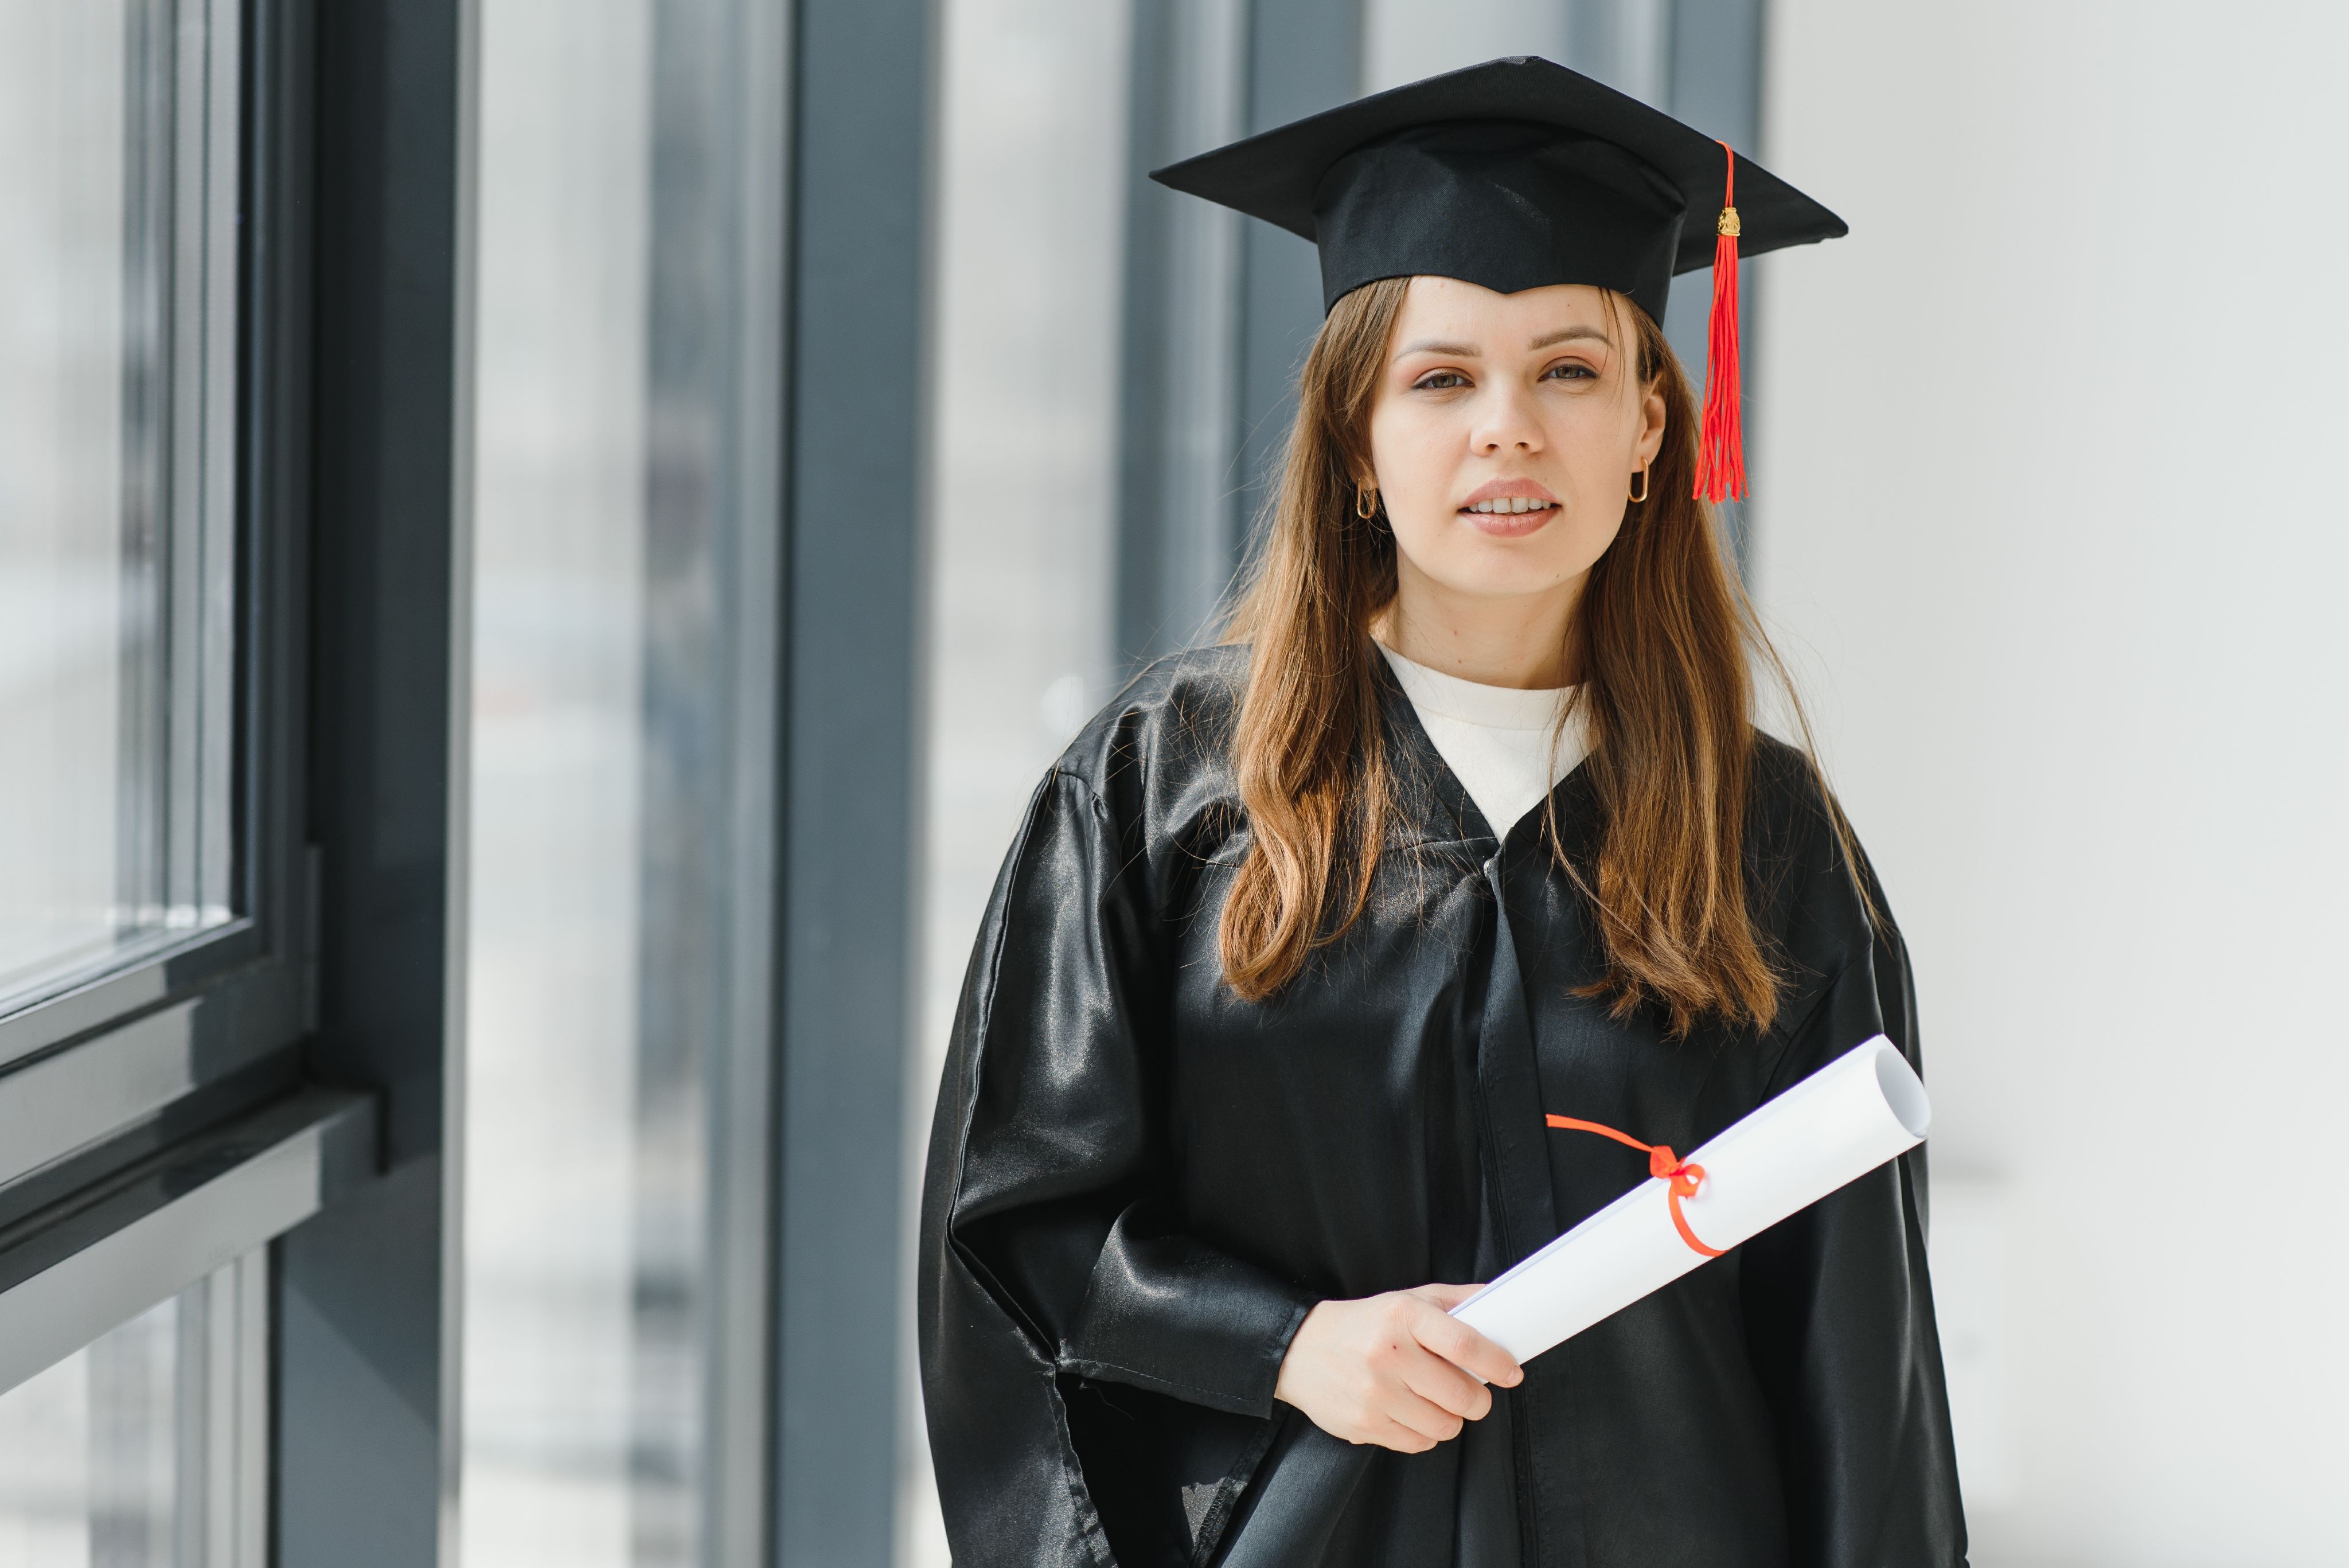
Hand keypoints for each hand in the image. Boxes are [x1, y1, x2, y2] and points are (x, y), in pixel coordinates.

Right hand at [1272, 1283, 1523, 1452]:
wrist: (1299, 1350)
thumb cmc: (1363, 1324)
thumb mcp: (1406, 1300)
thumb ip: (1454, 1301)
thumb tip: (1499, 1301)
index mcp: (1402, 1316)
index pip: (1464, 1344)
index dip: (1496, 1363)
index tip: (1511, 1373)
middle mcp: (1387, 1354)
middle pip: (1461, 1395)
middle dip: (1477, 1400)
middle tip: (1472, 1393)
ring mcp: (1373, 1393)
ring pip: (1444, 1425)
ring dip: (1450, 1418)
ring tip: (1435, 1402)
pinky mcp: (1362, 1424)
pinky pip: (1418, 1443)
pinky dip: (1424, 1433)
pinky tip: (1411, 1413)